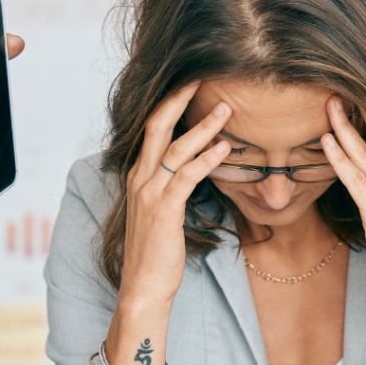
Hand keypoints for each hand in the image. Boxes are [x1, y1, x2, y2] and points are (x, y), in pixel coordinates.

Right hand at [105, 83, 231, 364]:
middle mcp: (140, 178)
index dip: (170, 104)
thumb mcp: (161, 211)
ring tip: (227, 109)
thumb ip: (172, 186)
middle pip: (156, 125)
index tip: (192, 84)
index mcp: (138, 175)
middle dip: (179, 99)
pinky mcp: (164, 210)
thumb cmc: (157, 251)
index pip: (152, 129)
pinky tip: (225, 148)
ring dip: (203, 126)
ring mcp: (149, 193)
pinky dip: (206, 158)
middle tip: (203, 77)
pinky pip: (186, 176)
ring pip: (174, 147)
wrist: (143, 287)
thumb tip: (194, 168)